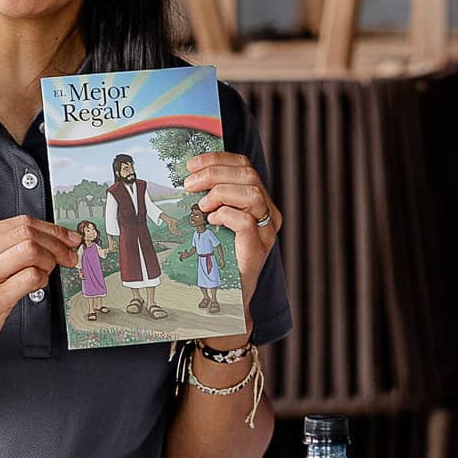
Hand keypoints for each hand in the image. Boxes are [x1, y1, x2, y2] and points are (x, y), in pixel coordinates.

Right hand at [0, 217, 78, 377]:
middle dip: (58, 243)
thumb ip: (3, 251)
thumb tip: (46, 242)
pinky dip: (42, 280)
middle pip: (28, 233)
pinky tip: (37, 286)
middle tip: (69, 255)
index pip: (20, 222)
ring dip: (50, 261)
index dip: (52, 229)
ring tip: (49, 272)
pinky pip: (30, 278)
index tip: (67, 238)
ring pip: (31, 251)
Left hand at [182, 150, 281, 306]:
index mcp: (260, 203)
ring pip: (251, 194)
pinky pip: (245, 221)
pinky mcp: (258, 249)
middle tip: (189, 183)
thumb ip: (212, 200)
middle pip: (248, 175)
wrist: (232, 298)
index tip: (192, 164)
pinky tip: (211, 221)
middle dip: (214, 173)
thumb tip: (189, 176)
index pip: (245, 167)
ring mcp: (266, 232)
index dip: (218, 160)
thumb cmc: (222, 258)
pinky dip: (225, 215)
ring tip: (201, 205)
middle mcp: (268, 215)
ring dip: (220, 192)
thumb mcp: (217, 222)